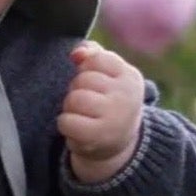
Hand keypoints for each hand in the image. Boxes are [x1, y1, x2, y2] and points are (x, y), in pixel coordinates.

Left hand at [57, 41, 144, 183]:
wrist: (119, 142)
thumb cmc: (108, 100)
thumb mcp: (108, 74)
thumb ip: (92, 54)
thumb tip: (77, 53)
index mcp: (130, 77)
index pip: (96, 59)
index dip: (87, 69)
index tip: (96, 83)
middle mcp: (126, 96)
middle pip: (82, 79)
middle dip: (77, 89)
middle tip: (89, 103)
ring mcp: (114, 117)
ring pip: (74, 99)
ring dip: (70, 107)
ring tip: (83, 114)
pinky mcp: (98, 136)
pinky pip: (66, 121)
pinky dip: (65, 124)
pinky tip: (78, 128)